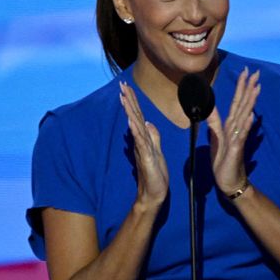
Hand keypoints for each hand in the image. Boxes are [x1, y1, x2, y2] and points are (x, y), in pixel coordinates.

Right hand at [120, 83, 168, 208]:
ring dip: (129, 111)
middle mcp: (140, 141)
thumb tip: (148, 122)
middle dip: (128, 100)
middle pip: (133, 117)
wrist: (154, 194)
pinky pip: (140, 141)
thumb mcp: (157, 151)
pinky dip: (136, 130)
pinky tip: (131, 121)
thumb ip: (153, 136)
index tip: (127, 87)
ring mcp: (141, 148)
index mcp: (143, 138)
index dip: (133, 101)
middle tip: (122, 85)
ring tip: (124, 98)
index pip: (137, 116)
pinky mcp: (145, 157)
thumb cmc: (155, 174)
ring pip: (135, 126)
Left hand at [206, 67, 259, 195]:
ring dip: (250, 103)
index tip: (246, 72)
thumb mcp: (215, 138)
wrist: (228, 181)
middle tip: (256, 73)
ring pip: (244, 116)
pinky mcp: (237, 149)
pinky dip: (247, 126)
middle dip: (249, 88)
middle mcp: (236, 129)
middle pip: (243, 105)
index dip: (241, 87)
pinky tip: (251, 116)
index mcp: (230, 125)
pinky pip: (242, 136)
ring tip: (256, 88)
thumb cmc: (223, 160)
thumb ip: (214, 122)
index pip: (236, 102)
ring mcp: (238, 138)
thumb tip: (210, 106)